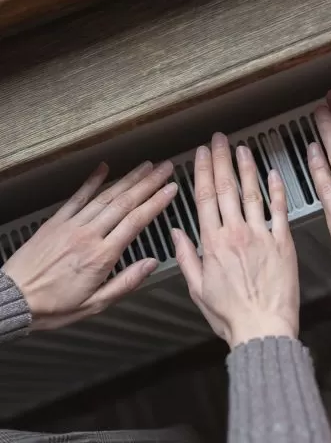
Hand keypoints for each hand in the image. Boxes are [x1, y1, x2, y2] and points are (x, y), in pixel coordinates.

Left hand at [2, 161, 176, 329]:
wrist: (11, 300)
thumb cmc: (53, 306)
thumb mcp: (95, 304)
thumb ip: (126, 282)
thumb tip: (151, 264)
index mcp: (101, 256)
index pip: (136, 222)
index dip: (156, 203)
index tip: (171, 190)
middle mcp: (88, 235)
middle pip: (125, 203)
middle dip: (149, 183)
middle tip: (165, 169)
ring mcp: (71, 226)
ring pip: (105, 197)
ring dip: (128, 179)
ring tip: (146, 166)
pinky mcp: (55, 222)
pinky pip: (76, 198)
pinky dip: (91, 181)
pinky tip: (103, 168)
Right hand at [172, 133, 298, 347]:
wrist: (263, 328)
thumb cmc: (231, 314)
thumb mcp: (198, 288)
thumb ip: (186, 257)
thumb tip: (175, 233)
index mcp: (213, 243)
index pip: (204, 197)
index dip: (203, 171)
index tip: (202, 154)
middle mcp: (236, 234)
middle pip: (226, 189)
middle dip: (221, 160)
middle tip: (220, 140)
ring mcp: (261, 236)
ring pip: (252, 194)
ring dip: (246, 168)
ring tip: (243, 149)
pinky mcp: (283, 243)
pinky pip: (279, 211)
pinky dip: (276, 190)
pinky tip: (272, 174)